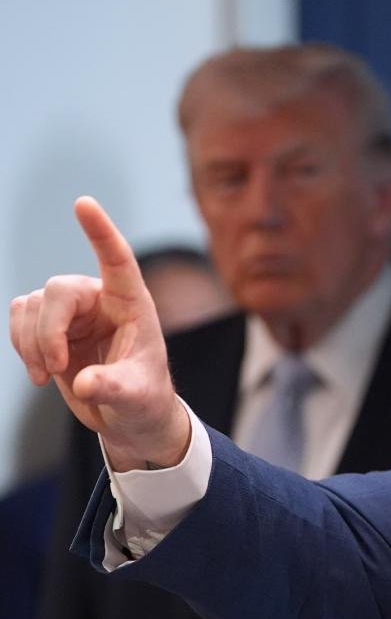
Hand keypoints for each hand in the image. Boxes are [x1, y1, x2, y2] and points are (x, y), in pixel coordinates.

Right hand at [9, 196, 189, 469]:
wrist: (129, 415)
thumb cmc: (145, 399)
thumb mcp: (136, 398)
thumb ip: (113, 388)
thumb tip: (85, 385)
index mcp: (133, 304)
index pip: (117, 260)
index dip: (100, 231)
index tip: (83, 203)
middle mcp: (101, 299)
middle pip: (58, 290)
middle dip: (48, 330)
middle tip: (55, 369)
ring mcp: (73, 310)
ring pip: (32, 305)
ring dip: (32, 343)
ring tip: (49, 375)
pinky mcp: (50, 324)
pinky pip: (19, 316)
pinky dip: (21, 344)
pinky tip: (40, 371)